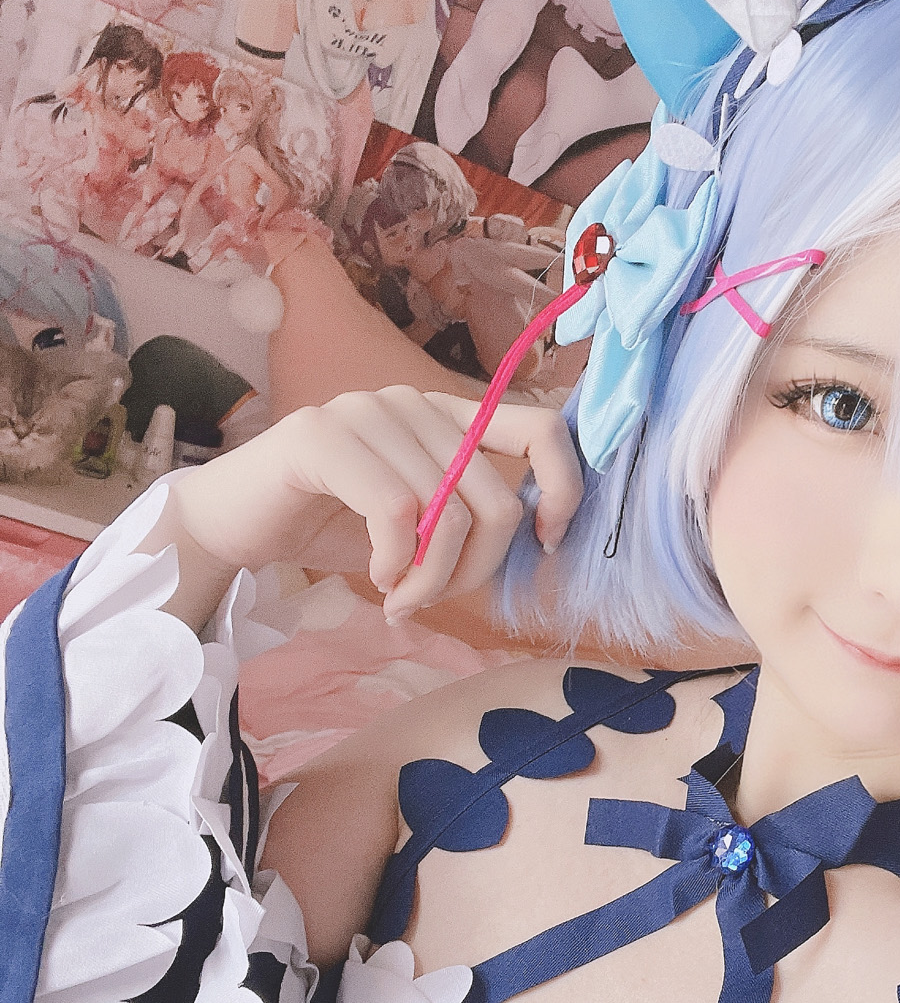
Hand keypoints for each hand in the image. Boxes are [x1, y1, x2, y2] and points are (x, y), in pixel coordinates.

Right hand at [156, 387, 582, 627]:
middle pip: (496, 499)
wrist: (235, 524)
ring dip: (430, 581)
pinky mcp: (322, 435)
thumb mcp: (420, 527)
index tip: (545, 541)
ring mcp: (368, 411)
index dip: (562, 487)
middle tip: (431, 600)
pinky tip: (377, 579)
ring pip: (448, 514)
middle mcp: (415, 401)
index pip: (540, 427)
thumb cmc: (331, 526)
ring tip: (401, 598)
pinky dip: (395, 563)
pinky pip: (396, 512)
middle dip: (475, 571)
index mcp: (449, 416)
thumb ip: (472, 518)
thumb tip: (540, 539)